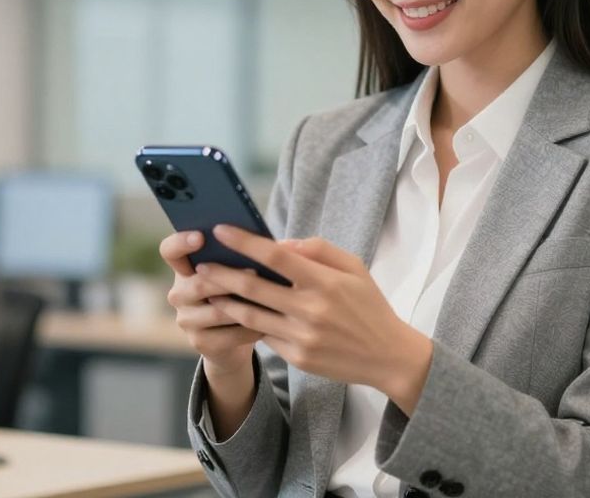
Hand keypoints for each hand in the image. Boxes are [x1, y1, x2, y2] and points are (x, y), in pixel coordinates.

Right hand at [159, 230, 263, 375]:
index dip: (180, 242)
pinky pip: (229, 334)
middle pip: (198, 284)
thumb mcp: (236, 273)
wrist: (233, 340)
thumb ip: (242, 257)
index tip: (200, 237)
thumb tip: (274, 244)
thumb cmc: (239, 294)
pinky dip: (252, 328)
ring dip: (244, 304)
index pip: (170, 250)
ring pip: (217, 311)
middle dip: (228, 278)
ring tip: (270, 297)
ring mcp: (186, 320)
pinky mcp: (199, 343)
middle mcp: (179, 294)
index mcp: (185, 269)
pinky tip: (270, 322)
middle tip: (255, 271)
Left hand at [198, 226, 432, 414]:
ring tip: (207, 288)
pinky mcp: (297, 358)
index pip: (276, 257)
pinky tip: (233, 311)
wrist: (387, 357)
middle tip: (202, 263)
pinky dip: (247, 322)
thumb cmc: (369, 305)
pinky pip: (264, 335)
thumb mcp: (354, 268)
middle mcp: (311, 310)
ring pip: (250, 315)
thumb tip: (281, 243)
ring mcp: (302, 337)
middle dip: (221, 273)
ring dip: (224, 300)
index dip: (245, 242)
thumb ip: (319, 249)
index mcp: (325, 282)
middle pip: (253, 287)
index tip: (220, 230)